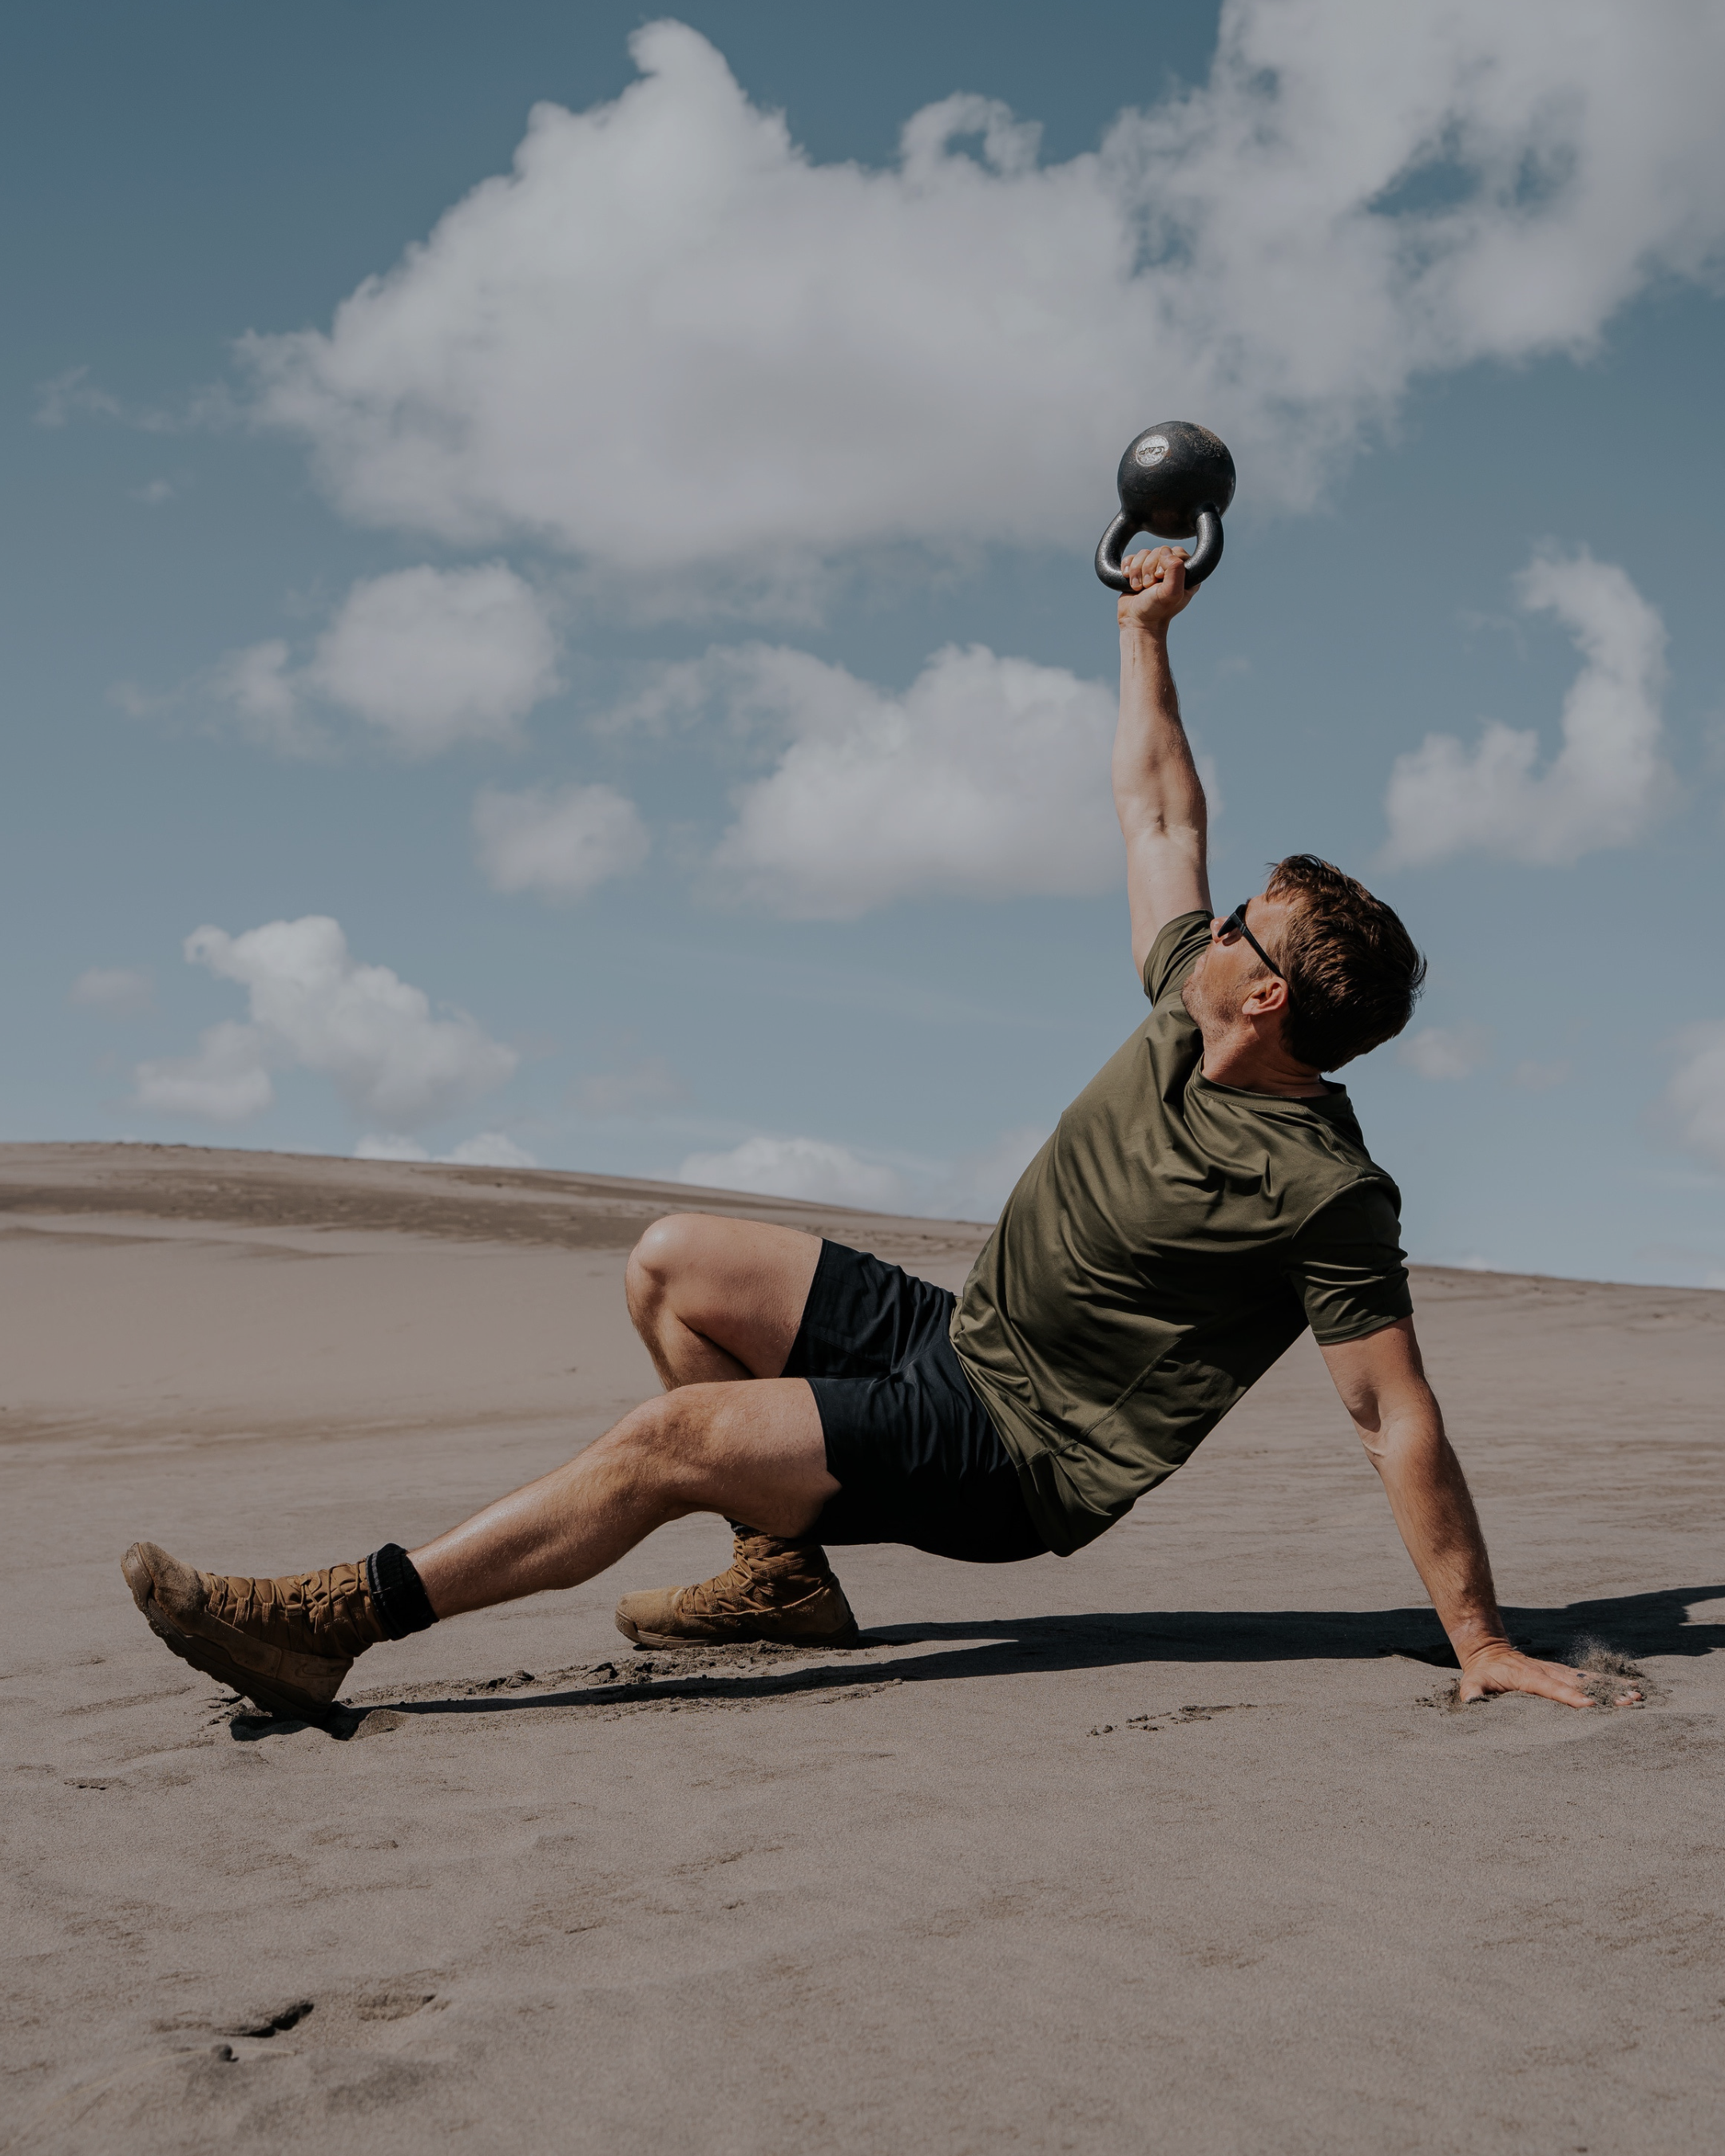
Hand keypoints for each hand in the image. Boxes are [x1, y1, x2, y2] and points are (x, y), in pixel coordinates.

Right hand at [1117, 545, 1197, 634]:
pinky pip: (1131, 557)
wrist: (1136, 622)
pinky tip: (1130, 582)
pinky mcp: (1138, 571)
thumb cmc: (1156, 610)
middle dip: (1149, 568)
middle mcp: (1171, 570)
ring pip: (1144, 554)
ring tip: (1139, 588)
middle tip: (1149, 586)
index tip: (1161, 578)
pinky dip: (1128, 569)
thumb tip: (1165, 552)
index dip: (1166, 562)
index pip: (1177, 552)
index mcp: (1186, 574)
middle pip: (1159, 551)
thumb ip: (1175, 569)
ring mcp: (1153, 569)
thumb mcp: (1172, 592)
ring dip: (1137, 571)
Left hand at [1458, 1643, 1641, 1710]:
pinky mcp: (1564, 1674)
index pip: (1552, 1688)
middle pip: (1579, 1683)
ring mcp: (1558, 1672)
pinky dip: (1610, 1684)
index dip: (1569, 1696)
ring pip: (1589, 1679)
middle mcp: (1548, 1672)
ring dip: (1613, 1688)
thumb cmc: (1482, 1673)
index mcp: (1529, 1678)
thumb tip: (1471, 1702)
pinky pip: (1589, 1679)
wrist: (1489, 1649)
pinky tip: (1631, 1690)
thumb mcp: (1472, 1681)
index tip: (1589, 1704)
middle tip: (1629, 1701)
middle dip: (1604, 1692)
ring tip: (1637, 1696)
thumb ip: (1473, 1691)